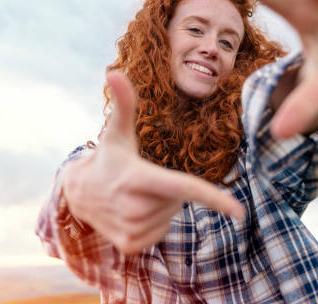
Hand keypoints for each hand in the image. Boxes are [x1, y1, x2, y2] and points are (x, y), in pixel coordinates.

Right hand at [62, 72, 244, 253]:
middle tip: (142, 181)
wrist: (77, 194)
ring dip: (161, 207)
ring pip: (171, 217)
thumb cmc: (108, 159)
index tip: (240, 212)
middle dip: (169, 191)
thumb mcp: (116, 132)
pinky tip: (132, 213)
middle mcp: (136, 208)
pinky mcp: (131, 246)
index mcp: (140, 179)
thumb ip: (123, 104)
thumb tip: (114, 71)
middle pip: (180, 201)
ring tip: (134, 196)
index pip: (184, 188)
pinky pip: (161, 233)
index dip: (214, 199)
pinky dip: (153, 223)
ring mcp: (132, 230)